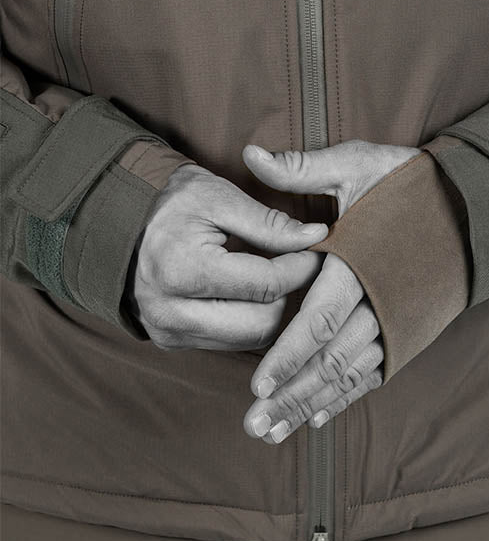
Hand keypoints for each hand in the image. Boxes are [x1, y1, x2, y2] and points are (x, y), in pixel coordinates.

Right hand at [127, 164, 328, 350]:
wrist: (120, 224)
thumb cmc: (172, 204)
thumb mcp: (218, 197)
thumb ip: (268, 222)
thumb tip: (315, 237)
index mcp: (180, 270)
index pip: (264, 284)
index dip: (299, 268)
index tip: (315, 251)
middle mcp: (170, 312)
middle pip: (262, 323)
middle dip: (288, 294)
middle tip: (295, 266)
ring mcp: (170, 332)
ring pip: (251, 339)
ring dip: (272, 310)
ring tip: (273, 277)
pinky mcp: (173, 341)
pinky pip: (232, 342)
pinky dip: (250, 319)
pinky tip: (249, 293)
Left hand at [241, 140, 420, 442]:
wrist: (474, 205)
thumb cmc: (410, 184)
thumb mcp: (359, 164)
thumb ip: (303, 168)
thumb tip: (249, 154)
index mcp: (360, 264)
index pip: (318, 322)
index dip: (287, 356)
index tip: (257, 387)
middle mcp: (378, 302)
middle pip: (329, 360)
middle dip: (291, 395)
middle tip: (255, 426)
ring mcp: (396, 322)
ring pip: (348, 374)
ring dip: (311, 404)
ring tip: (276, 431)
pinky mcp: (407, 331)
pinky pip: (374, 372)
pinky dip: (346, 396)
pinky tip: (319, 418)